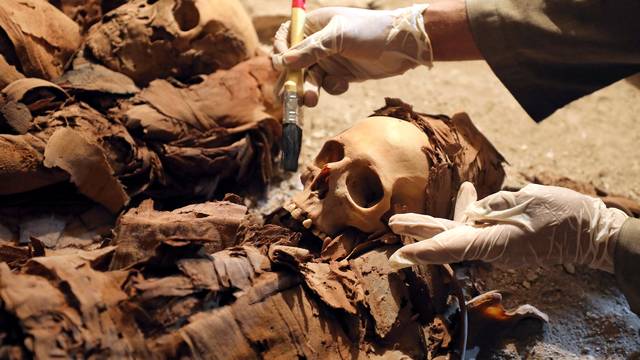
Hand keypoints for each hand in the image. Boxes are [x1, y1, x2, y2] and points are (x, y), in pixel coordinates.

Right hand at [271, 5, 431, 105]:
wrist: (404, 46)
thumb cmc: (371, 32)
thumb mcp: (339, 38)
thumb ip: (311, 50)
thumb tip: (282, 62)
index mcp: (314, 25)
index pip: (285, 38)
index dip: (280, 52)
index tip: (282, 67)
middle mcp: (318, 42)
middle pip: (293, 64)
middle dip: (292, 81)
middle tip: (288, 98)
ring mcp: (329, 59)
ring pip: (308, 79)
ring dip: (309, 90)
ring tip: (312, 101)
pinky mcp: (340, 74)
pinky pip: (326, 86)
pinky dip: (331, 88)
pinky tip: (344, 84)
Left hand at [388, 182, 627, 272]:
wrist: (591, 232)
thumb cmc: (563, 215)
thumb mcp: (527, 202)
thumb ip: (493, 207)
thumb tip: (472, 211)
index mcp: (495, 243)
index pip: (450, 248)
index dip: (422, 252)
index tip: (398, 257)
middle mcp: (491, 248)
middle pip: (446, 239)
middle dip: (417, 233)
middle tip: (391, 226)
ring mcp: (496, 245)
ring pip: (458, 231)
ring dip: (435, 221)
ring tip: (405, 219)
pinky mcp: (502, 240)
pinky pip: (476, 226)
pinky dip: (468, 211)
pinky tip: (467, 192)